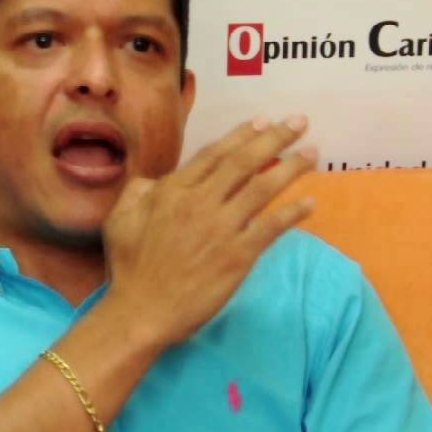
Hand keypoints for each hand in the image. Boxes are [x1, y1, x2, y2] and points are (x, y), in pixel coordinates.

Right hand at [101, 115, 317, 346]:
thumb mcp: (120, 219)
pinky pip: (271, 227)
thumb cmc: (128, 269)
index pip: (215, 154)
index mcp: (173, 191)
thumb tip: (158, 180)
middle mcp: (200, 202)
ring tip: (311, 154)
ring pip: (262, 188)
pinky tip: (309, 203)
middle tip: (299, 122)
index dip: (242, 134)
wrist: (141, 311)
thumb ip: (139, 191)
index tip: (264, 120)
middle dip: (275, 138)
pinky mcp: (238, 256)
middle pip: (244, 162)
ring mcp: (221, 228)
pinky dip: (292, 213)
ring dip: (290, 168)